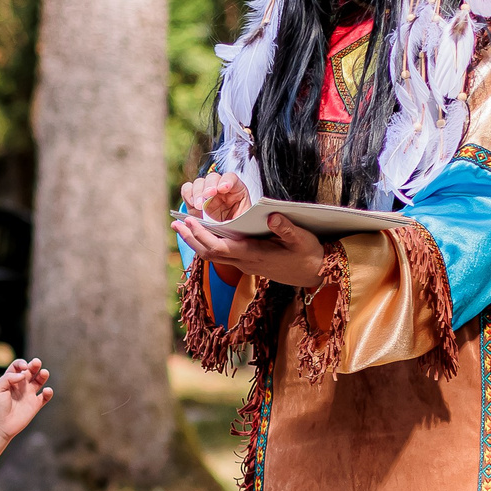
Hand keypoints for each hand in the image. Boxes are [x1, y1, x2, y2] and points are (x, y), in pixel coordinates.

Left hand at [0, 357, 51, 438]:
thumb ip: (8, 378)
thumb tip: (23, 374)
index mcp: (10, 380)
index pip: (18, 366)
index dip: (21, 363)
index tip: (23, 368)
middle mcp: (20, 385)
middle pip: (31, 370)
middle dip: (35, 365)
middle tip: (36, 363)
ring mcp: (28, 395)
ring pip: (39, 380)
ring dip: (43, 375)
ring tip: (44, 373)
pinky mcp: (35, 405)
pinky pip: (45, 397)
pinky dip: (48, 392)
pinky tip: (46, 390)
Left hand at [172, 212, 327, 289]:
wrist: (315, 274)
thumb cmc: (308, 254)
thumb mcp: (302, 239)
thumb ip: (287, 228)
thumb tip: (272, 215)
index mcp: (254, 255)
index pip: (220, 248)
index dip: (202, 235)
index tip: (190, 220)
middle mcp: (245, 262)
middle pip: (209, 254)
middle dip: (191, 238)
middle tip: (175, 222)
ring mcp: (245, 265)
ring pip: (214, 256)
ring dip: (196, 242)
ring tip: (182, 226)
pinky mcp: (248, 263)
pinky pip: (222, 255)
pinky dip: (208, 244)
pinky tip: (203, 232)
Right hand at [178, 171, 250, 222]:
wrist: (222, 235)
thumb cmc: (235, 227)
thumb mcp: (241, 223)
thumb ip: (237, 219)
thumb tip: (230, 223)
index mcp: (235, 190)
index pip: (231, 178)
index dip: (227, 181)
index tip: (223, 188)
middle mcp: (219, 188)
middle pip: (213, 178)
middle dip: (209, 186)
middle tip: (208, 195)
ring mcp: (205, 192)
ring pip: (199, 182)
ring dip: (198, 193)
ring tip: (199, 206)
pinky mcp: (193, 198)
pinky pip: (187, 189)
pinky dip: (188, 195)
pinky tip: (192, 205)